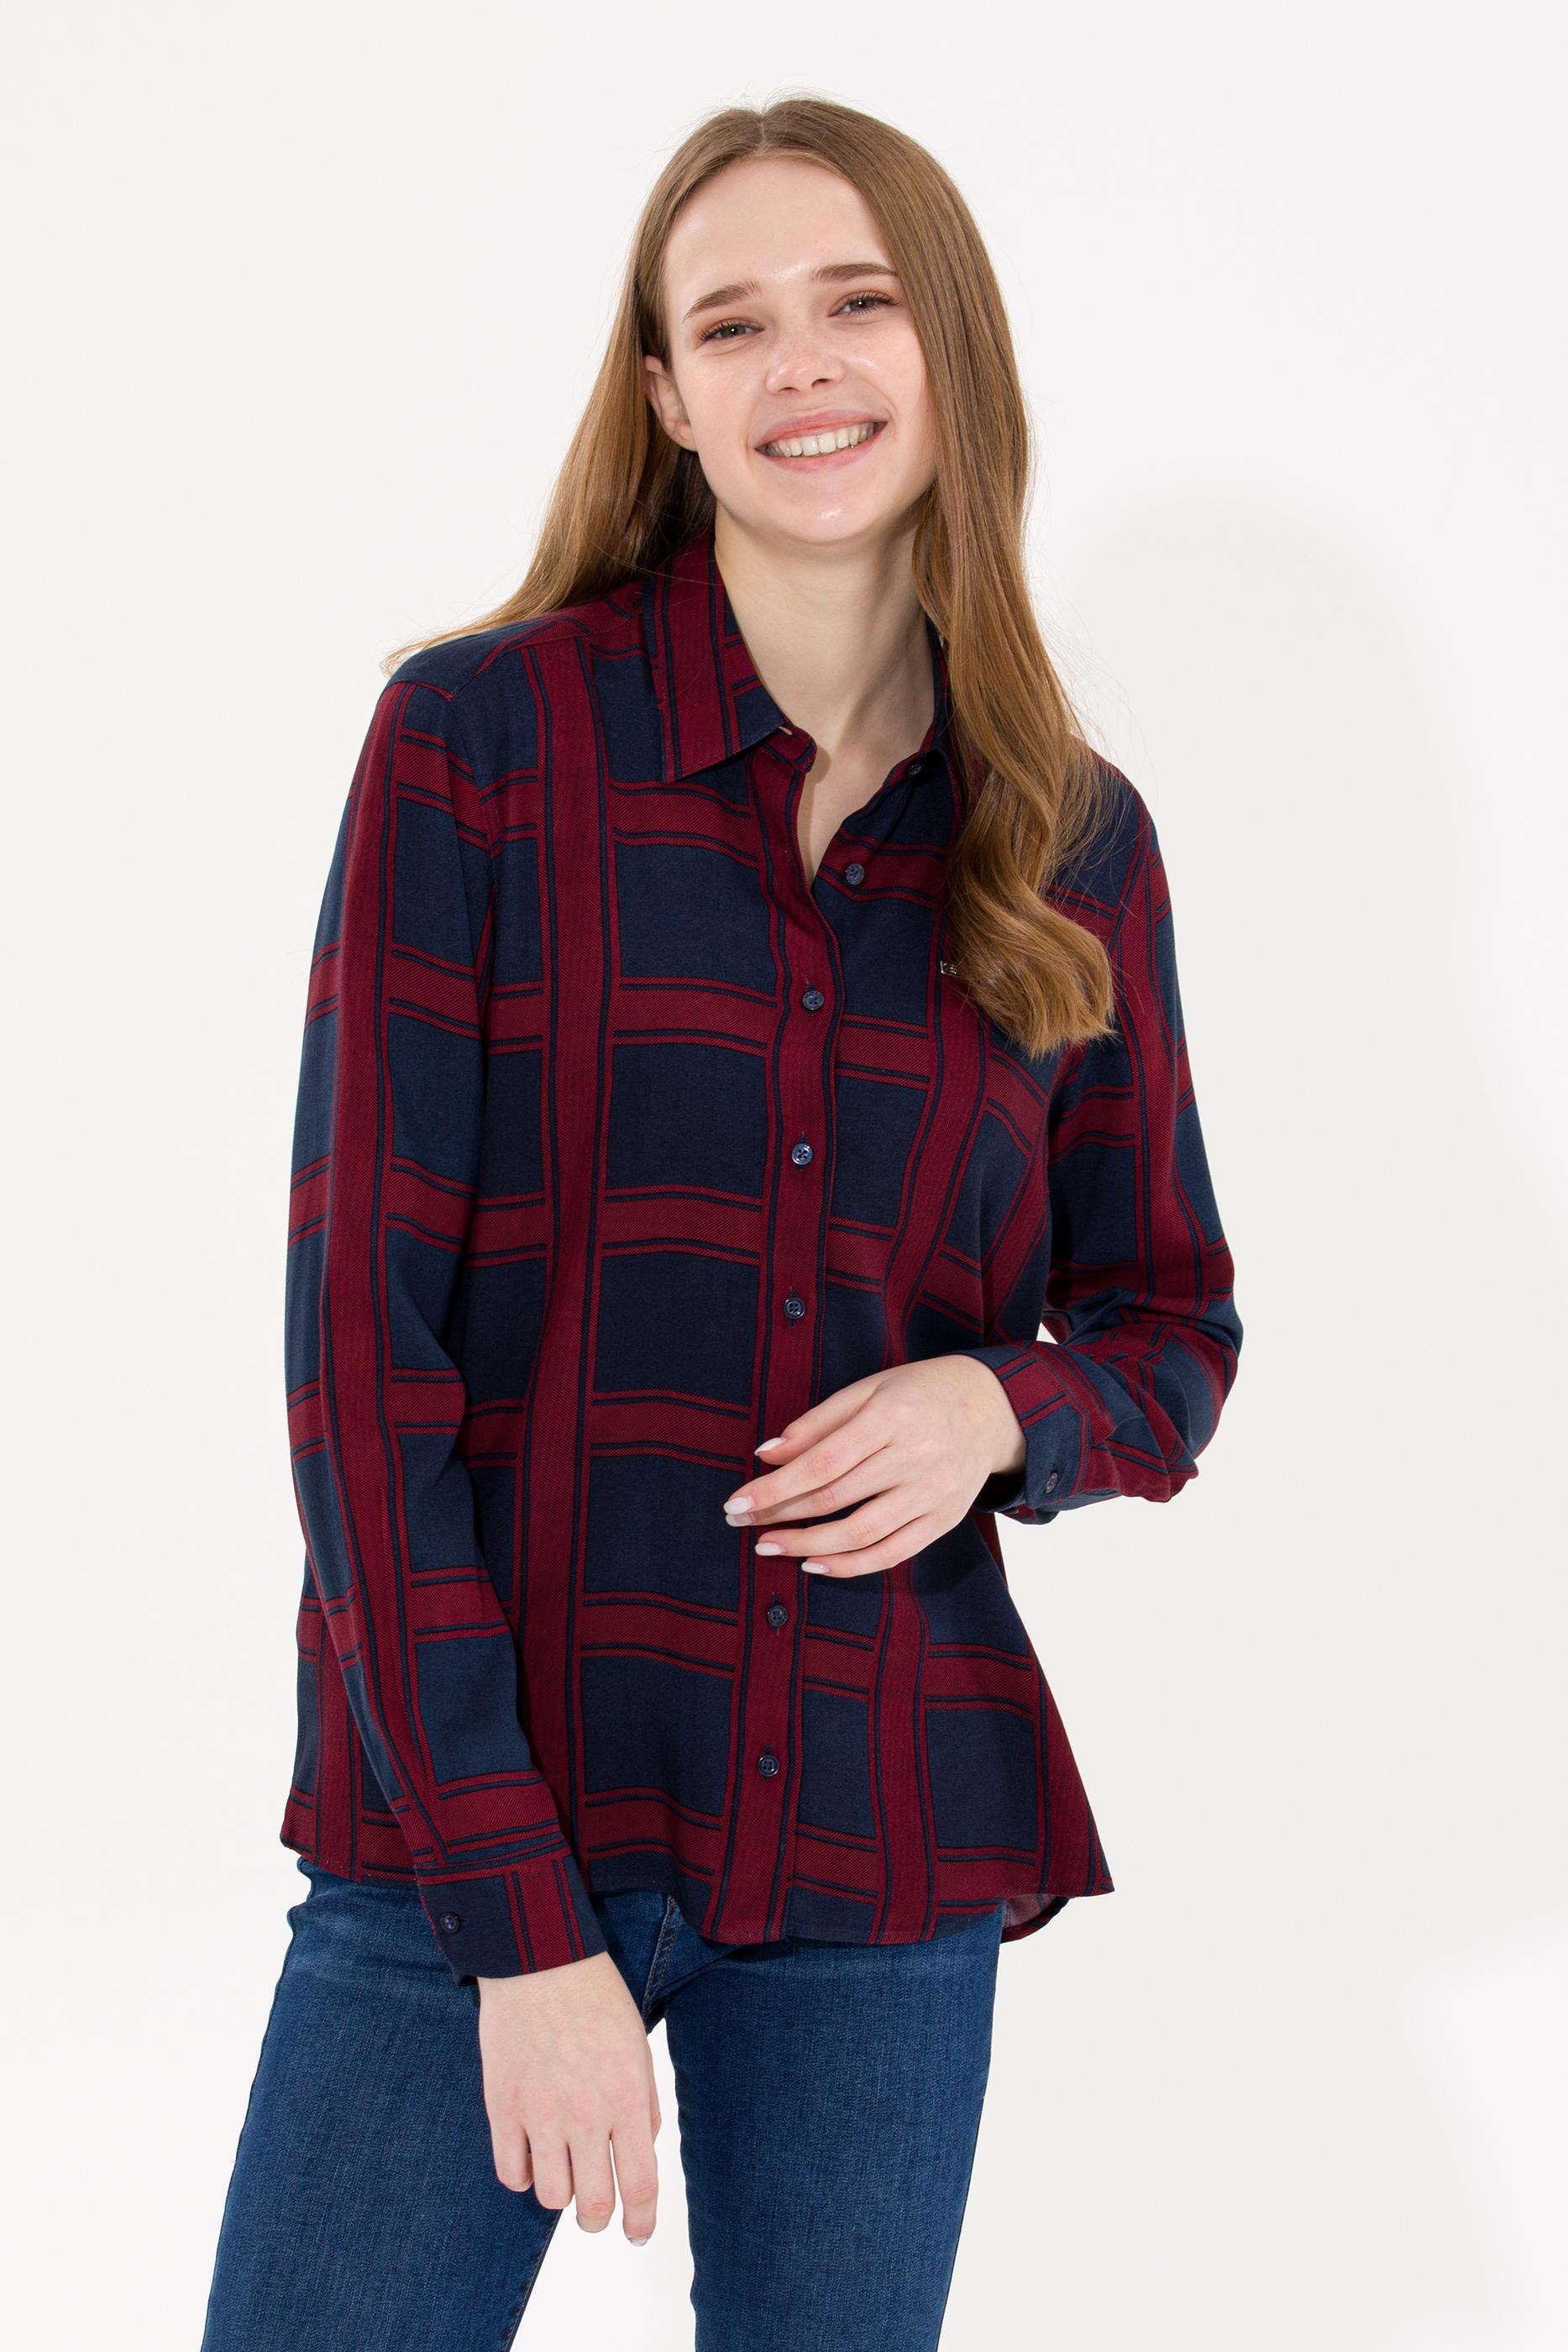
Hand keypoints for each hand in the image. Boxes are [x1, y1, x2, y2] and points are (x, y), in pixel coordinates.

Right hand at [476, 1950, 660, 2242]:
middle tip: (596, 2212)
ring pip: (551, 2196)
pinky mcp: (502, 2107)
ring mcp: (539, 2113)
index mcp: (626, 2098)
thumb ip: (644, 2105)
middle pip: (593, 2204)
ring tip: (563, 2172)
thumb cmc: (595, 1999)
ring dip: (561, 2194)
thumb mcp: (637, 2048)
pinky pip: (511, 2172)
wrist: (539, 1962)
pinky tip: (531, 2156)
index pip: (639, 2184)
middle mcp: (585, 2114)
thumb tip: (639, 2152)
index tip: (637, 2235)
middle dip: (598, 2219)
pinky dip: (523, 2175)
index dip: (640, 2221)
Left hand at [720, 1355, 1027, 1577]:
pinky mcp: (944, 1521)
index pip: (821, 1463)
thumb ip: (817, 1423)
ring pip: (860, 1535)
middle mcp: (915, 1457)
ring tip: (767, 1547)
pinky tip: (813, 1563)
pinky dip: (849, 1565)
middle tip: (741, 1523)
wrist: (992, 1409)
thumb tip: (766, 1455)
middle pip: (834, 1499)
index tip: (736, 1503)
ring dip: (806, 1546)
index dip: (774, 1488)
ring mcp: (932, 1494)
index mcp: (891, 1416)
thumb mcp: (868, 1389)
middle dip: (779, 1516)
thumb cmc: (918, 1393)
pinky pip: (891, 1554)